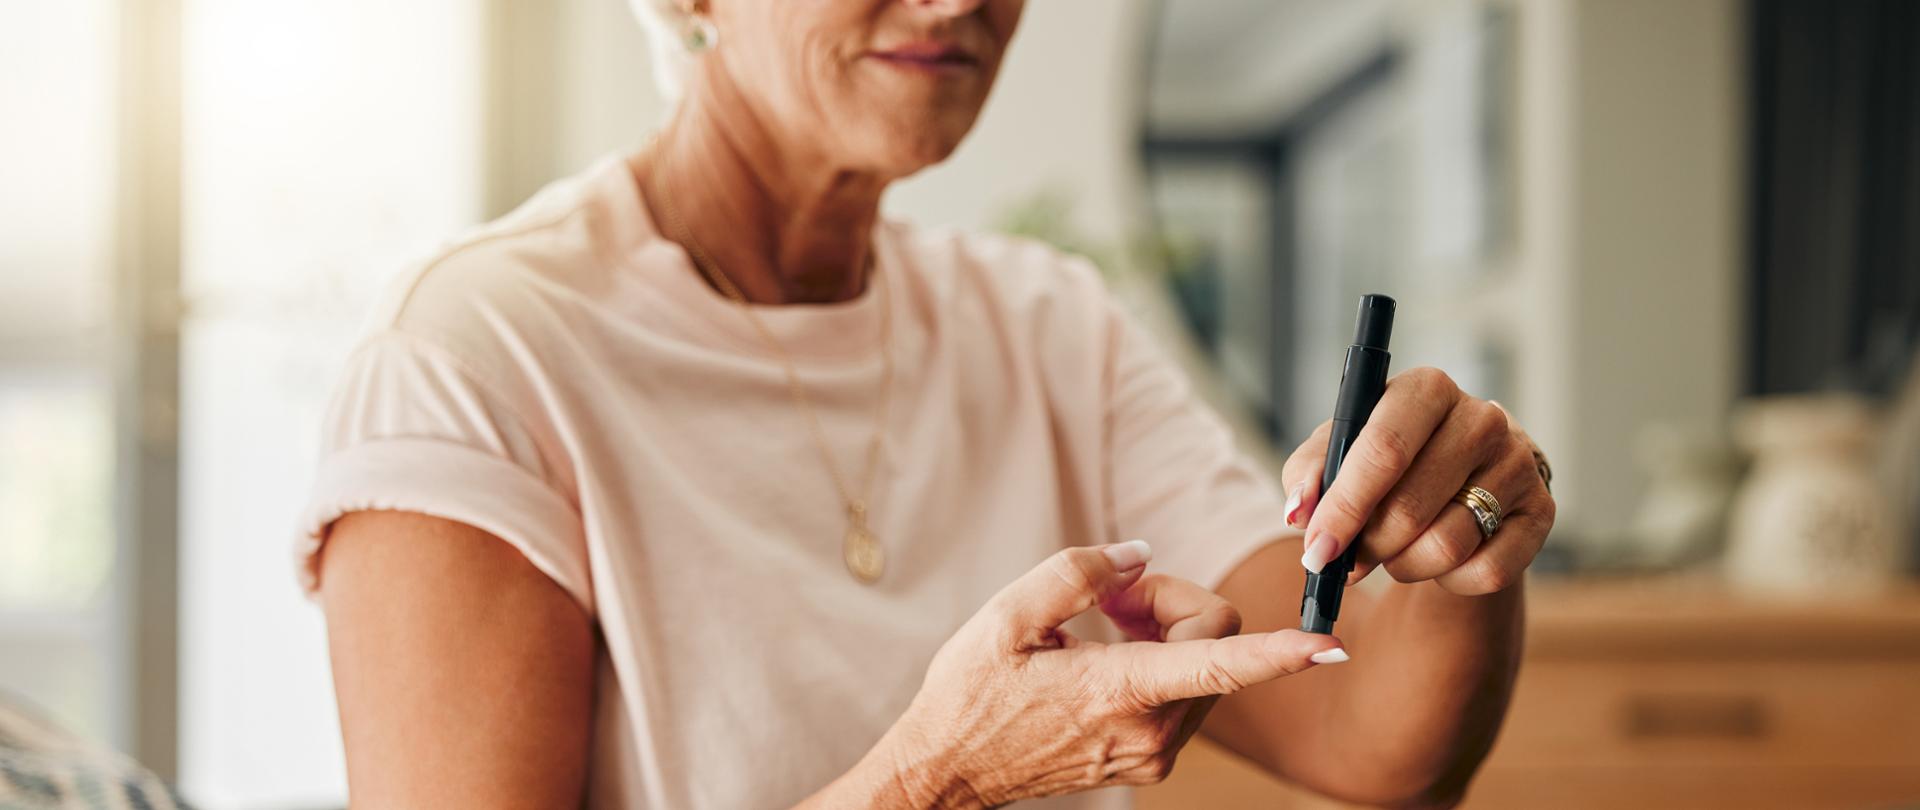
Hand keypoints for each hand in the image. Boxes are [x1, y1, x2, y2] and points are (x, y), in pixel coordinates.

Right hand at [869, 541, 1344, 807]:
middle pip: (1215, 638)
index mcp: (1119, 692)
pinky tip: (1103, 659)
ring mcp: (1153, 752)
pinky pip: (1184, 690)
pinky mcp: (1149, 759)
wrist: (950, 771)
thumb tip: (1138, 554)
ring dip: (1164, 631)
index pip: (1221, 665)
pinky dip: (1158, 660)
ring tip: (1099, 631)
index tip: (1329, 645)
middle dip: (1170, 602)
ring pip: (1204, 664)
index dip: (1280, 653)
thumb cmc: (971, 693)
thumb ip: (1078, 574)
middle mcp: (1150, 731)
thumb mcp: (1006, 617)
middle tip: (1109, 601)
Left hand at [1282, 367, 1554, 594]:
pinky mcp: (1541, 512)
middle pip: (1410, 507)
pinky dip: (1450, 580)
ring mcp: (1519, 464)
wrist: (1462, 479)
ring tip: (1395, 554)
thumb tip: (1299, 512)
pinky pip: (1487, 571)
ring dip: (1405, 566)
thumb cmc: (1389, 462)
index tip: (1316, 550)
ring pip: (1447, 546)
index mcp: (1426, 388)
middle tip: (1350, 560)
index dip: (1344, 507)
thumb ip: (1309, 475)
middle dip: (1369, 546)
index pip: (1384, 450)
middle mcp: (1482, 418)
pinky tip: (1438, 561)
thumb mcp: (1340, 452)